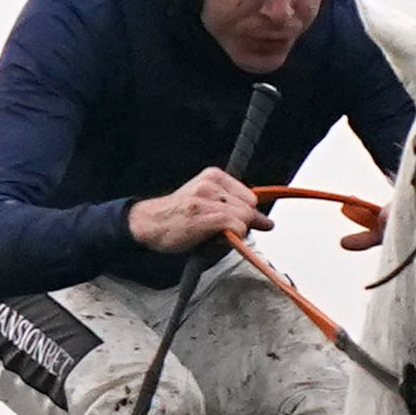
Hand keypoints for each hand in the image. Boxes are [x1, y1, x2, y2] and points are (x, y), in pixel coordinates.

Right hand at [123, 170, 269, 256]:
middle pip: (250, 207)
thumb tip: (267, 223)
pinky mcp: (205, 215)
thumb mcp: (207, 203)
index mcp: (213, 176)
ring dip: (233, 232)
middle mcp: (211, 184)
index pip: (250, 196)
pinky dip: (230, 238)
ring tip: (210, 233)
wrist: (148, 224)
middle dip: (240, 222)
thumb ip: (235, 208)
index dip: (245, 213)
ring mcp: (207, 199)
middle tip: (217, 230)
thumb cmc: (177, 217)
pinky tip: (211, 238)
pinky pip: (237, 228)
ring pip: (245, 218)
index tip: (238, 222)